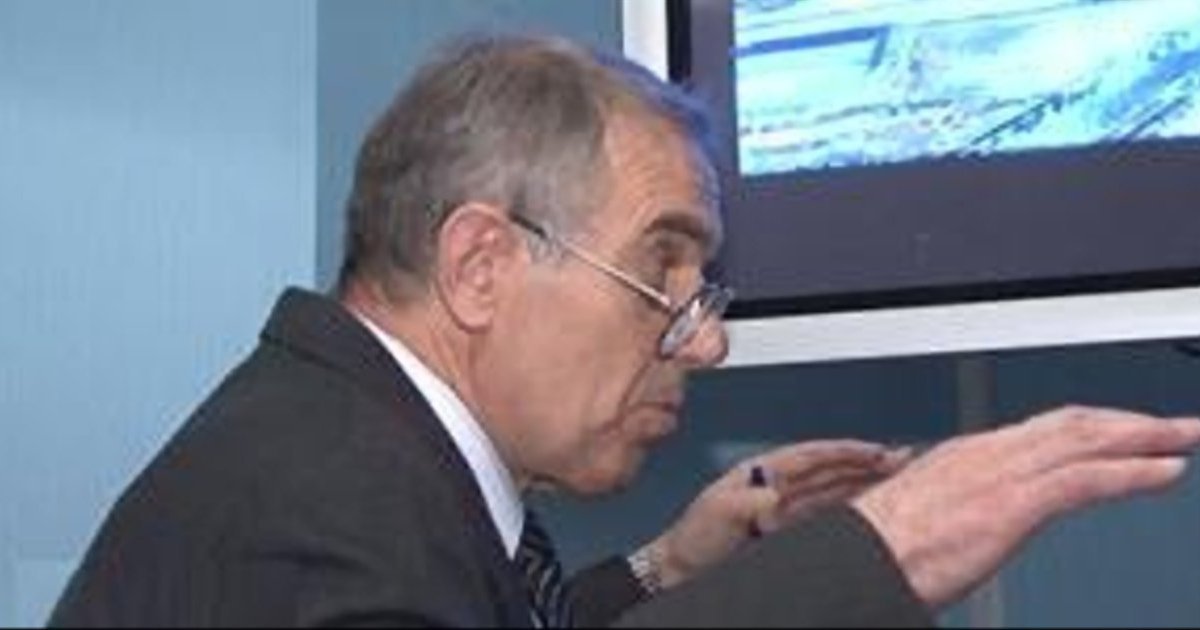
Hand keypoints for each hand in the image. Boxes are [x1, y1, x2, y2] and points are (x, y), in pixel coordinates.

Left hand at [640, 440, 911, 589]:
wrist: (680, 573)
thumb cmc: (693, 540)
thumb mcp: (719, 513)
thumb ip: (748, 501)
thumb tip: (777, 496)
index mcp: (761, 473)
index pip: (813, 455)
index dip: (845, 451)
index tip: (876, 450)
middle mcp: (777, 487)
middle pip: (830, 469)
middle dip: (866, 461)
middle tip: (902, 458)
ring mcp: (785, 510)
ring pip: (834, 490)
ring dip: (865, 481)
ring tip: (897, 475)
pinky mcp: (789, 533)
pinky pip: (828, 515)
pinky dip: (853, 508)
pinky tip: (872, 506)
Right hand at [852, 406, 1199, 608]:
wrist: (860, 557)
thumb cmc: (883, 547)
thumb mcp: (928, 514)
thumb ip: (961, 505)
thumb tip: (974, 519)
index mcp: (969, 455)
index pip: (1046, 428)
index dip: (1095, 425)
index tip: (1128, 431)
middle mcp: (989, 453)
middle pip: (1074, 423)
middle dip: (1131, 422)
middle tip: (1176, 425)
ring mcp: (1002, 474)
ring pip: (1087, 440)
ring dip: (1147, 436)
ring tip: (1186, 438)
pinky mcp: (1012, 504)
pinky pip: (1086, 478)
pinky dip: (1133, 472)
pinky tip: (1166, 472)